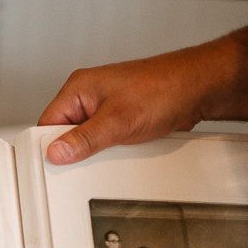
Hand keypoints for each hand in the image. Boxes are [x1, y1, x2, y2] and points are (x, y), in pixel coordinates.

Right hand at [38, 25, 247, 164]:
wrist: (200, 87)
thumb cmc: (165, 88)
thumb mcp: (118, 121)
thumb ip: (84, 139)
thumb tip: (56, 152)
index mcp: (78, 88)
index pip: (46, 123)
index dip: (49, 145)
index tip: (57, 160)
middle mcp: (88, 95)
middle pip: (64, 132)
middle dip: (76, 148)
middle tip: (91, 153)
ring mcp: (104, 106)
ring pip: (85, 138)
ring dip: (96, 148)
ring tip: (114, 145)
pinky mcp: (119, 117)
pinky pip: (103, 139)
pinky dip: (111, 147)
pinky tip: (124, 146)